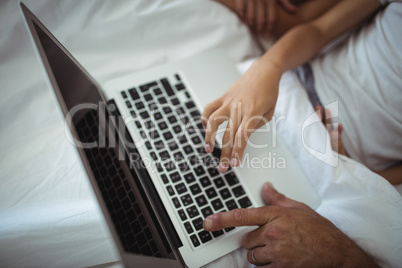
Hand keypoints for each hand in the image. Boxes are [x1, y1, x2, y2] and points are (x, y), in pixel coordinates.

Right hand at [202, 60, 280, 171]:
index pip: (243, 136)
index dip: (238, 151)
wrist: (263, 71)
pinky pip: (210, 107)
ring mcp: (229, 101)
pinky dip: (205, 118)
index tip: (235, 163)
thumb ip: (257, 125)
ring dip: (209, 136)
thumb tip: (242, 135)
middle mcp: (239, 107)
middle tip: (223, 167)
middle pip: (228, 134)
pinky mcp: (223, 96)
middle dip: (225, 153)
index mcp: (253, 112)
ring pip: (214, 120)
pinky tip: (205, 127)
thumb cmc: (269, 92)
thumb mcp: (270, 111)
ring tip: (208, 148)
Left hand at [203, 182, 378, 266]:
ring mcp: (276, 253)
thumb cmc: (320, 231)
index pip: (242, 216)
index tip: (207, 222)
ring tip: (279, 250)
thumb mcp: (299, 209)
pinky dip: (267, 266)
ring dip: (260, 255)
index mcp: (276, 216)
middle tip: (270, 239)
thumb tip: (265, 188)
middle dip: (254, 241)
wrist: (337, 253)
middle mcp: (273, 233)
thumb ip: (278, 199)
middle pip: (246, 240)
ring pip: (253, 256)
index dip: (222, 219)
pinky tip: (281, 260)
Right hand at [235, 0, 296, 32]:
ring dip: (251, 24)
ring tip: (253, 28)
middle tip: (260, 34)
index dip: (270, 27)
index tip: (269, 34)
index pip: (272, 17)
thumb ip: (285, 2)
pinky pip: (241, 9)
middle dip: (261, 28)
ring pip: (251, 16)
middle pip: (261, 19)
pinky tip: (243, 20)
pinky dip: (242, 15)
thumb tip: (294, 11)